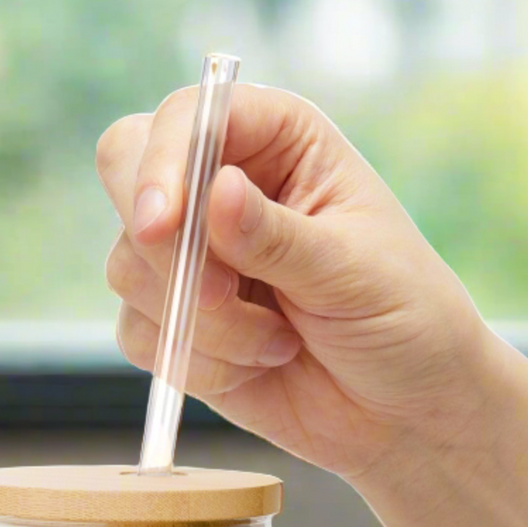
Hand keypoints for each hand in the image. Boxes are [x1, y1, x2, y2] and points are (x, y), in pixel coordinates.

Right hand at [97, 84, 494, 482]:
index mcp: (276, 140)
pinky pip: (138, 335)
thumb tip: (215, 192)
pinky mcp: (175, 322)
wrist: (403, 409)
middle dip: (159, 244)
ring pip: (129, 267)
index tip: (163, 225)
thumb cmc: (402, 317)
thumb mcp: (351, 270)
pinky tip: (257, 367)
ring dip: (201, 322)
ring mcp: (191, 255)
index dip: (163, 163)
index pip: (186, 118)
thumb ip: (276, 236)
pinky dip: (195, 362)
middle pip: (124, 170)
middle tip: (215, 295)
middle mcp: (221, 185)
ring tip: (277, 342)